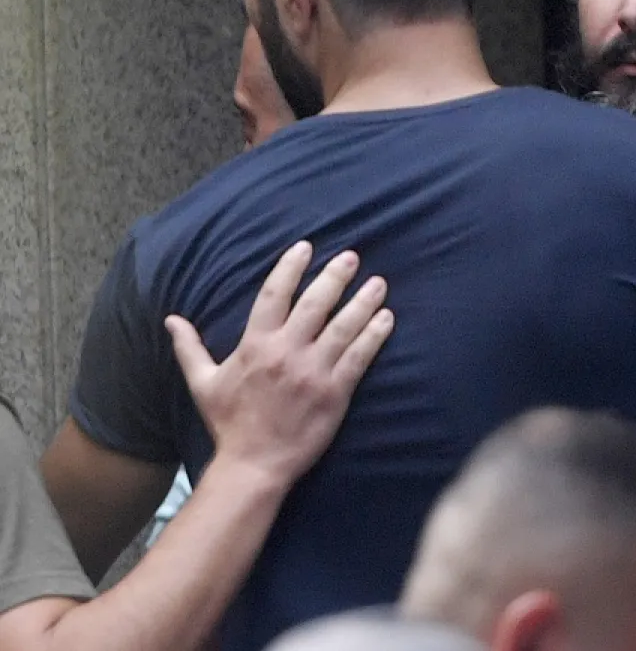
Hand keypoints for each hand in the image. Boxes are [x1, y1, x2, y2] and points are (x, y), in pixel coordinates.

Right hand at [165, 242, 393, 487]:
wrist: (253, 465)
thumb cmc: (229, 423)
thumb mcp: (203, 383)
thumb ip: (189, 347)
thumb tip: (171, 319)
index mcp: (255, 345)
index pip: (274, 293)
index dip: (291, 267)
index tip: (306, 247)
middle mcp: (286, 352)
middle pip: (316, 303)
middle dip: (336, 276)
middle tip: (352, 257)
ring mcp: (314, 371)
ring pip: (344, 326)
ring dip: (364, 301)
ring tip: (378, 283)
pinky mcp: (336, 392)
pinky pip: (360, 356)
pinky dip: (375, 335)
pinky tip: (387, 318)